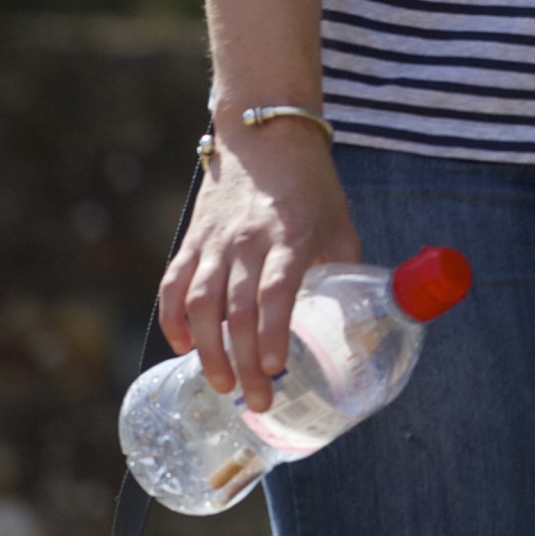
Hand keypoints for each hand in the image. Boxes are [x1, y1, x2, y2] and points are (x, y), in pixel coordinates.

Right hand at [158, 124, 359, 411]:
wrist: (264, 134)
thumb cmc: (310, 184)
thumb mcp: (340, 221)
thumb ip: (346, 268)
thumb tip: (361, 320)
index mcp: (291, 236)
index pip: (277, 292)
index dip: (273, 332)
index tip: (277, 369)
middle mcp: (248, 241)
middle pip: (237, 311)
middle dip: (244, 362)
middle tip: (255, 401)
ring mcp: (214, 242)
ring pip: (200, 304)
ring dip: (207, 351)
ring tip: (220, 385)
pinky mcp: (191, 240)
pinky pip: (173, 286)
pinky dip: (173, 319)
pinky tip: (182, 347)